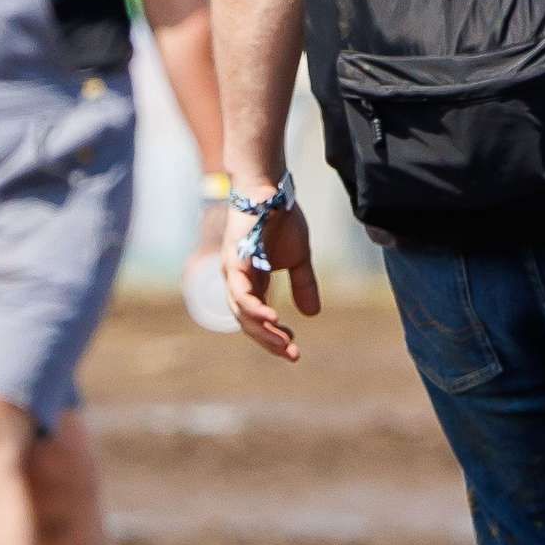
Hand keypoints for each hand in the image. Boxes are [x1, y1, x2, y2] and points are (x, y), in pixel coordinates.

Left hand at [223, 192, 317, 365]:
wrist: (270, 190)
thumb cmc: (280, 220)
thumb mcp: (298, 259)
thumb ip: (303, 284)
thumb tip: (312, 315)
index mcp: (251, 284)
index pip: (257, 320)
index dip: (273, 336)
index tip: (293, 350)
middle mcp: (237, 282)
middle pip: (248, 322)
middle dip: (270, 341)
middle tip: (292, 354)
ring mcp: (232, 272)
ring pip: (241, 312)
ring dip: (263, 330)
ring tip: (284, 343)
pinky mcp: (233, 260)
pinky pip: (240, 292)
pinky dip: (253, 307)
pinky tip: (272, 318)